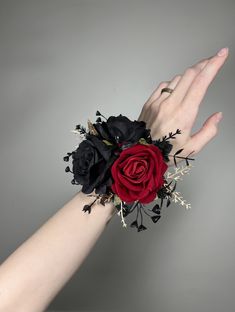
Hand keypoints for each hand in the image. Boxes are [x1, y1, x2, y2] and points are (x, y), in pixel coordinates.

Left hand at [137, 47, 228, 166]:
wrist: (140, 155)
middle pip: (189, 74)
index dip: (213, 65)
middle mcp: (170, 105)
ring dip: (189, 76)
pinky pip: (163, 86)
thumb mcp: (192, 148)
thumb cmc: (165, 153)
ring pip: (177, 79)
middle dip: (204, 64)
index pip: (201, 82)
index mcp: (184, 115)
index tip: (222, 54)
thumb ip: (209, 131)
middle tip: (211, 61)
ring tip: (195, 81)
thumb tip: (217, 116)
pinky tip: (176, 90)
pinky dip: (173, 84)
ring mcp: (157, 102)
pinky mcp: (148, 103)